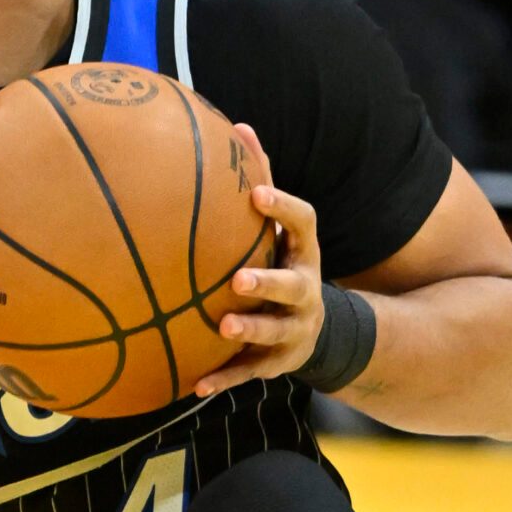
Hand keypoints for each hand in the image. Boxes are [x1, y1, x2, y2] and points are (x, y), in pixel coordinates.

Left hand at [191, 124, 329, 397]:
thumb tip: (240, 126)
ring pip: (276, 333)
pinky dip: (223, 380)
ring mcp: (295, 329)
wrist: (316, 331)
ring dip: (251, 331)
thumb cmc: (282, 262)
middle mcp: (306, 290)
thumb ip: (262, 183)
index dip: (283, 209)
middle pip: (293, 287)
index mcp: (303, 252)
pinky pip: (249, 373)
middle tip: (238, 280)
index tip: (256, 194)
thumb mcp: (281, 229)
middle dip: (268, 283)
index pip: (304, 225)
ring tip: (223, 327)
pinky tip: (195, 385)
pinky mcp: (278, 362)